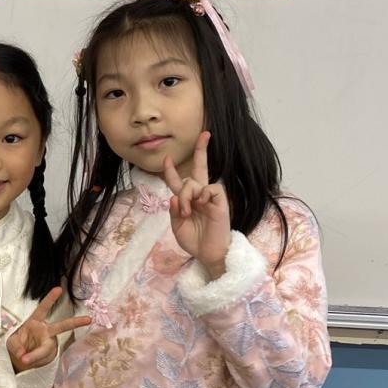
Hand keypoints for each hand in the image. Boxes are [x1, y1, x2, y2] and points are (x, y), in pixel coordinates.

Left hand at [7, 287, 91, 372]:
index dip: (50, 299)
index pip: (43, 308)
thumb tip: (23, 356)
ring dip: (35, 356)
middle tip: (89, 319)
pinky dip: (35, 361)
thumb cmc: (17, 344)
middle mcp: (46, 331)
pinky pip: (44, 359)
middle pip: (62, 326)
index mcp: (35, 321)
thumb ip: (16, 347)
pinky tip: (29, 361)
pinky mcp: (50, 354)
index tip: (58, 289)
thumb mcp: (11, 343)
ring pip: (46, 350)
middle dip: (76, 322)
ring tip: (24, 360)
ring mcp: (50, 343)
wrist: (20, 358)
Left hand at [163, 132, 231, 276]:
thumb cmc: (194, 240)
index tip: (166, 159)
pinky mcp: (221, 201)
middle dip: (201, 150)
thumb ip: (174, 209)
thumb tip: (175, 195)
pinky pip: (210, 188)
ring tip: (187, 212)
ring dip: (186, 195)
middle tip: (205, 133)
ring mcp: (211, 197)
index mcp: (188, 199)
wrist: (208, 253)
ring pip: (194, 182)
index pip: (179, 181)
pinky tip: (201, 205)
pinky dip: (201, 195)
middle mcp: (200, 194)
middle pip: (201, 167)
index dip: (171, 171)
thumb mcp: (177, 225)